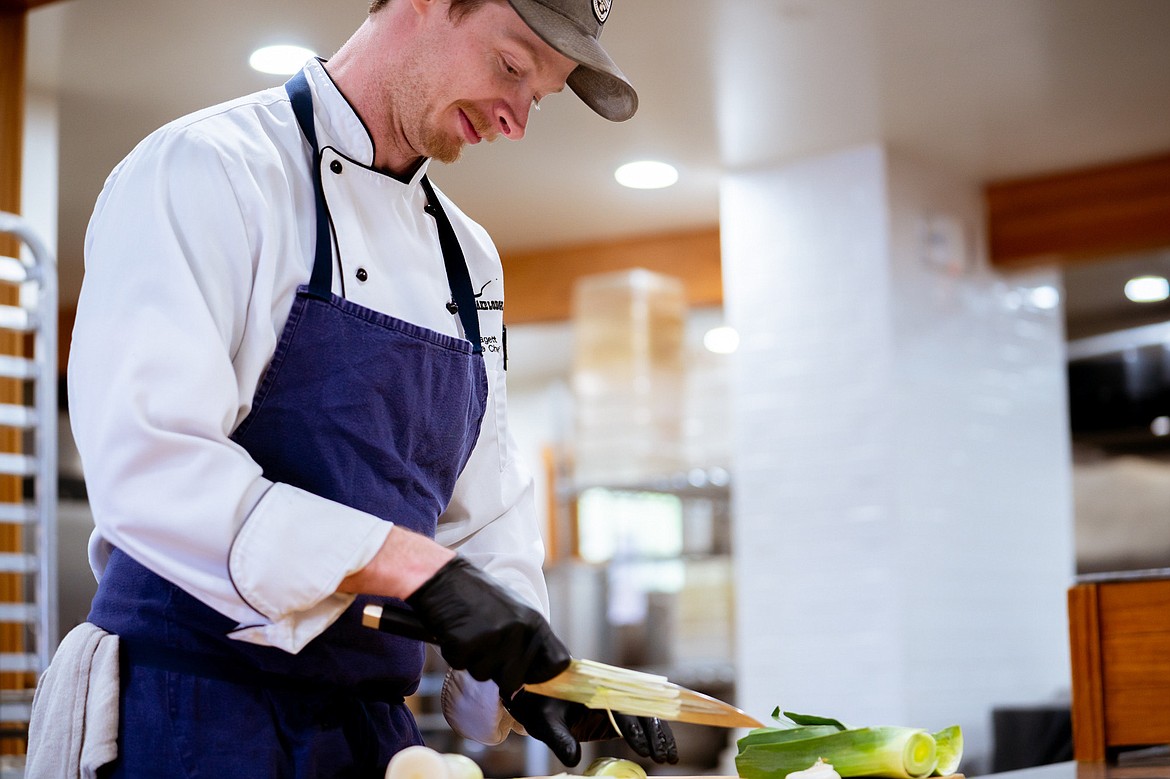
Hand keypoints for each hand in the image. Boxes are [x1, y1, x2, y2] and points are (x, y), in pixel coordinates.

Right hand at [406, 557, 570, 693]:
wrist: (445, 578)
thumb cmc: (479, 598)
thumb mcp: (515, 612)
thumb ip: (527, 642)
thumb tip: (533, 678)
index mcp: (535, 622)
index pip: (556, 663)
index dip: (541, 675)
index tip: (526, 675)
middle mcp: (519, 629)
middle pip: (514, 681)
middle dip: (495, 671)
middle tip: (483, 644)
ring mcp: (494, 635)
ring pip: (483, 676)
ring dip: (472, 661)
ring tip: (469, 633)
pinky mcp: (466, 641)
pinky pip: (460, 666)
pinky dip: (453, 654)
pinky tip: (455, 632)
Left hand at [502, 690, 677, 766]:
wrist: (536, 694)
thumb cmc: (540, 704)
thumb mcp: (545, 721)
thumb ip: (559, 738)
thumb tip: (573, 760)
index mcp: (596, 688)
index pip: (622, 706)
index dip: (634, 728)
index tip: (643, 749)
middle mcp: (611, 691)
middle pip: (642, 709)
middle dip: (655, 734)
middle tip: (662, 758)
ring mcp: (615, 703)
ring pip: (646, 716)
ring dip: (660, 735)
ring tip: (669, 758)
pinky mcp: (615, 715)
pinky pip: (640, 724)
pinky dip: (652, 737)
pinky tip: (662, 753)